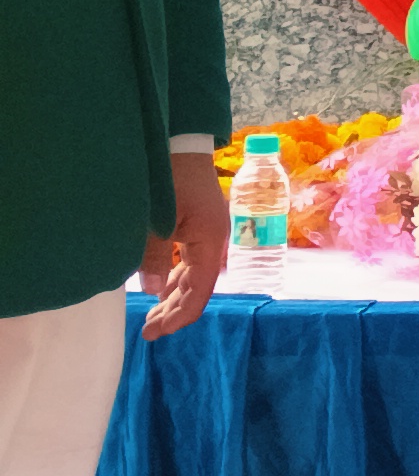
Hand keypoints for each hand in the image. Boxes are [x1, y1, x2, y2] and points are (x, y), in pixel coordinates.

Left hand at [141, 155, 227, 338]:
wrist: (180, 142)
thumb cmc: (170, 179)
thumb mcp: (158, 221)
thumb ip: (154, 257)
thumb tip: (151, 290)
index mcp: (210, 242)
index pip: (200, 291)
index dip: (180, 315)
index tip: (156, 332)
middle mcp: (213, 241)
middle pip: (198, 287)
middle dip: (174, 311)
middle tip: (148, 331)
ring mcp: (207, 232)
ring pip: (193, 274)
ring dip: (173, 296)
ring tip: (152, 315)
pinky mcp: (197, 224)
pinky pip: (189, 260)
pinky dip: (174, 277)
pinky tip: (160, 286)